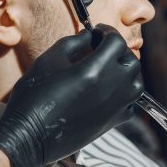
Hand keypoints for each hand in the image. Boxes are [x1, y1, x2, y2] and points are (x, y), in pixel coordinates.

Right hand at [0, 24, 142, 166]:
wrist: (30, 135)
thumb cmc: (34, 95)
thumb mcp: (49, 61)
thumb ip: (73, 43)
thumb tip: (89, 36)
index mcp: (95, 69)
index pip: (116, 42)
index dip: (107, 32)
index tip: (97, 32)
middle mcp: (112, 88)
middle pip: (131, 60)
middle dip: (118, 50)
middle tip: (100, 48)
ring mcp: (115, 107)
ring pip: (136, 82)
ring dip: (125, 71)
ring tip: (107, 68)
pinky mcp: (113, 122)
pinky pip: (131, 103)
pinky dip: (124, 92)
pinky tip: (107, 89)